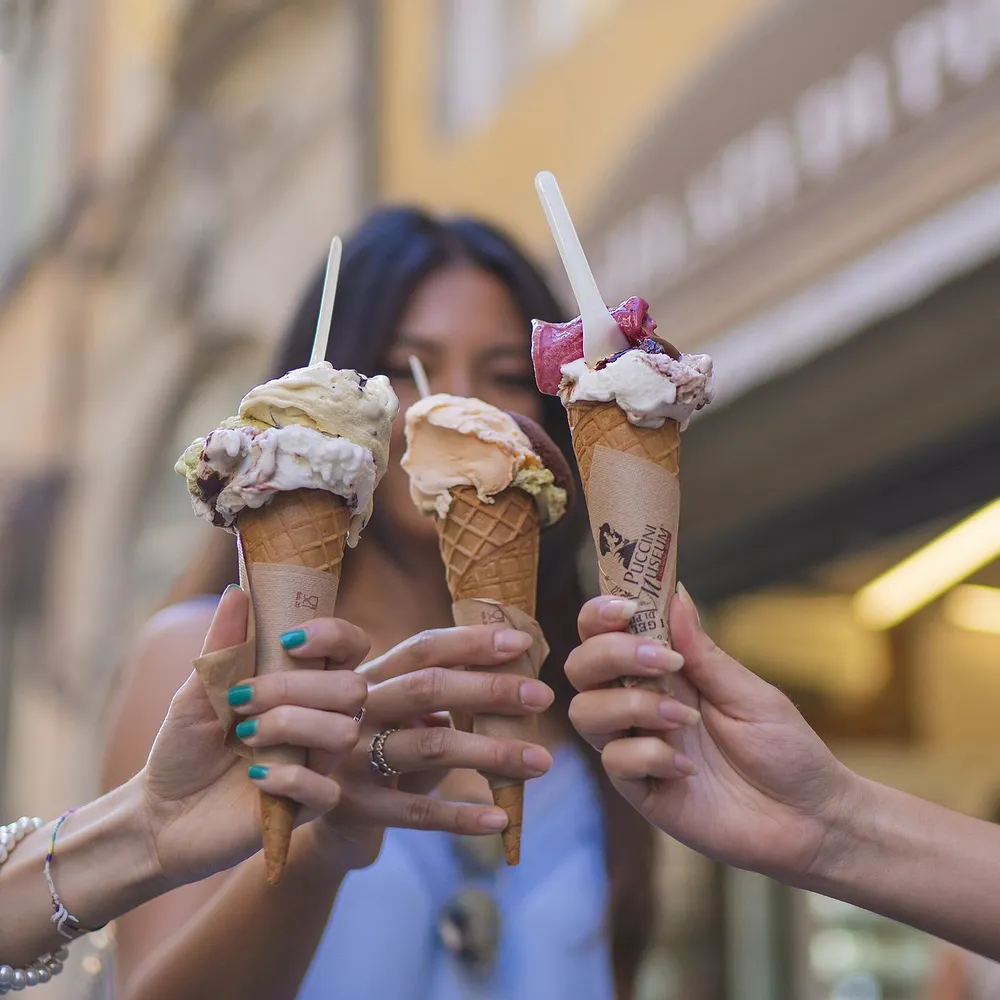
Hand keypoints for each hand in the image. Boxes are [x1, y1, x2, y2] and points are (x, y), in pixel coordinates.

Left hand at [141, 586, 367, 881]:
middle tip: (243, 699)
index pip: (352, 646)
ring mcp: (319, 760)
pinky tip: (254, 775)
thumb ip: (224, 643)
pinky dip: (288, 776)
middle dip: (297, 687)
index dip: (334, 636)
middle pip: (353, 687)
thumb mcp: (197, 689)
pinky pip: (325, 787)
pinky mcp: (310, 805)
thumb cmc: (184, 745)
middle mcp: (321, 717)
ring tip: (245, 735)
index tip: (289, 640)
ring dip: (291, 725)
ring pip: (343, 732)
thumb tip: (237, 590)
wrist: (159, 813)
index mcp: (304, 681)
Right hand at [269, 622, 554, 869]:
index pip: (423, 648)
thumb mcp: (398, 715)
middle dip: (489, 690)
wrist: (313, 811)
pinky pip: (415, 812)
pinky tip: (501, 819)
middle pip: (427, 688)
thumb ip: (441, 696)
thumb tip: (517, 678)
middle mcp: (357, 710)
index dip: (470, 641)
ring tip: (542, 761)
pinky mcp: (353, 806)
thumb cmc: (376, 749)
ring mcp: (350, 758)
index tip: (520, 642)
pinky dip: (462, 816)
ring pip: (429, 747)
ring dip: (492, 752)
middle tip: (542, 697)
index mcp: (373, 676)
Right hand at [565, 588, 855, 882]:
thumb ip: (703, 651)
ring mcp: (637, 746)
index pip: (606, 634)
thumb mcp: (749, 692)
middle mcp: (639, 704)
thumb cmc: (785, 749)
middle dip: (610, 654)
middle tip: (663, 661)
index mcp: (663, 672)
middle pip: (581, 667)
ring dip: (631, 705)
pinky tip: (689, 768)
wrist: (810, 818)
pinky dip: (650, 756)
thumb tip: (675, 594)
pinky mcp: (641, 789)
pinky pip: (615, 762)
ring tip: (685, 718)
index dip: (600, 616)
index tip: (626, 608)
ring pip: (585, 712)